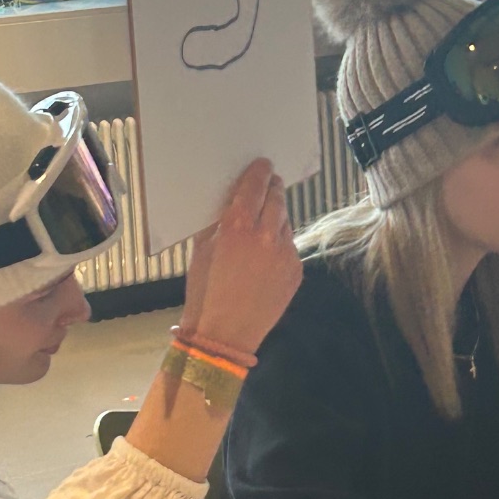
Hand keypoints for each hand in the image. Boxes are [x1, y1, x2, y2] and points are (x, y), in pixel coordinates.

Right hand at [179, 158, 301, 355]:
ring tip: (264, 225)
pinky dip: (280, 245)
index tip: (263, 164)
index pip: (255, 185)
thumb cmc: (205, 291)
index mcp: (238, 225)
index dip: (259, 172)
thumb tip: (230, 200)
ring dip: (277, 219)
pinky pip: (290, 247)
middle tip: (271, 182)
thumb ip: (218, 221)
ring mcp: (286, 253)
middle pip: (277, 198)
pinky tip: (267, 256)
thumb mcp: (201, 249)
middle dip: (273, 188)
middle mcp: (266, 235)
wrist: (225, 334)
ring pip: (285, 223)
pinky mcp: (296, 270)